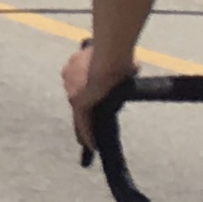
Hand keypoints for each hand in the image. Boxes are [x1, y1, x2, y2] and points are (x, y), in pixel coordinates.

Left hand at [61, 40, 131, 157]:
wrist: (109, 56)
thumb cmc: (118, 55)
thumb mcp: (122, 60)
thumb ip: (124, 66)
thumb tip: (134, 67)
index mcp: (75, 64)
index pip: (78, 81)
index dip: (86, 91)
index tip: (92, 98)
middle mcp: (68, 77)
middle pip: (76, 98)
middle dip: (82, 110)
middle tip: (89, 123)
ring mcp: (71, 90)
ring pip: (77, 114)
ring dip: (82, 128)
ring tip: (87, 142)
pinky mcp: (77, 102)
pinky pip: (82, 121)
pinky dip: (87, 134)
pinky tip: (91, 146)